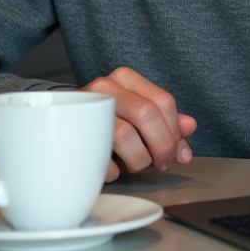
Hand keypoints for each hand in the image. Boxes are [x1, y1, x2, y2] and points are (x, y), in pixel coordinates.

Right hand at [82, 67, 196, 180]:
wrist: (59, 123)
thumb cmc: (105, 120)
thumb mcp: (137, 115)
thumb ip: (165, 121)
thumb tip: (190, 127)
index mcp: (126, 78)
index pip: (163, 102)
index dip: (175, 132)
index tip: (177, 152)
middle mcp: (105, 87)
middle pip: (146, 115)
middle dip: (161, 147)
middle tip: (161, 164)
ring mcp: (86, 109)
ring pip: (124, 135)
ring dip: (138, 160)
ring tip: (135, 165)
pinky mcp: (71, 134)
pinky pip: (101, 158)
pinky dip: (113, 171)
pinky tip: (112, 168)